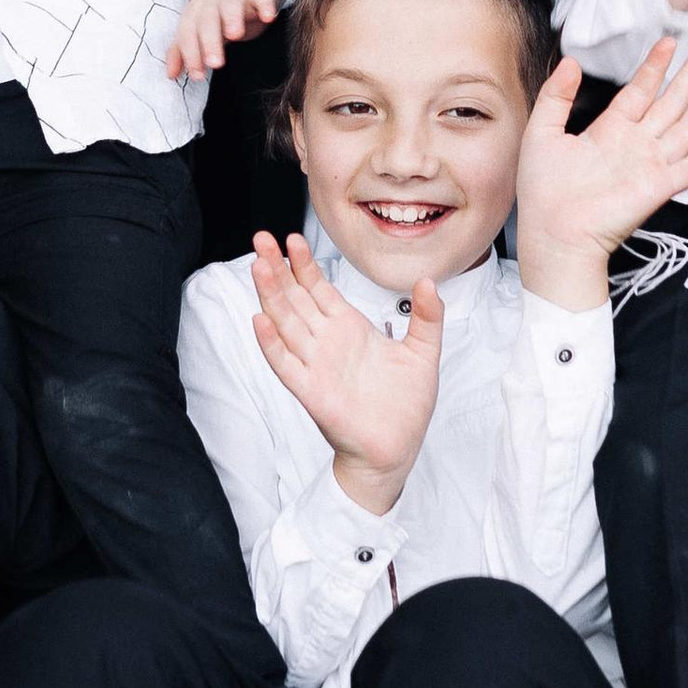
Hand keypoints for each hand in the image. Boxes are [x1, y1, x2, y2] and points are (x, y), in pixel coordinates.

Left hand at [165, 0, 284, 81]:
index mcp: (194, 13)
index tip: (198, 76)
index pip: (188, 34)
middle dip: (210, 42)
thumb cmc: (213, 20)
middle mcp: (212, 3)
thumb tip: (170, 75)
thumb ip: (181, 53)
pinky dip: (264, 6)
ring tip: (236, 35)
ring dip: (232, 19)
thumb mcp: (195, 33)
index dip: (191, 55)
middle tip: (215, 64)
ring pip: (231, 6)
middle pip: (207, 21)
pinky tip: (269, 18)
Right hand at [248, 233, 442, 513]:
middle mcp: (327, 342)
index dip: (304, 265)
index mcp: (349, 329)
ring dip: (271, 296)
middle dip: (278, 269)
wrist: (397, 448)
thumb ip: (427, 318)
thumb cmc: (407, 405)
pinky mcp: (312, 391)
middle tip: (262, 239)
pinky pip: (286, 365)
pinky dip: (272, 344)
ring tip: (258, 266)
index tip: (292, 238)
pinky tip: (260, 321)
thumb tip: (429, 282)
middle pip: (295, 298)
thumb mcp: (424, 353)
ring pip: (286, 323)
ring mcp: (316, 365)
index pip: (319, 289)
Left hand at [516, 41, 687, 308]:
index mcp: (609, 130)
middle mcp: (635, 144)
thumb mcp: (541, 132)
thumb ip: (556, 95)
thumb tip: (571, 61)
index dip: (656, 67)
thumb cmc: (543, 191)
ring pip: (686, 126)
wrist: (553, 233)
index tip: (669, 43)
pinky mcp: (659, 187)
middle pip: (671, 102)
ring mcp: (650, 164)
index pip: (640, 91)